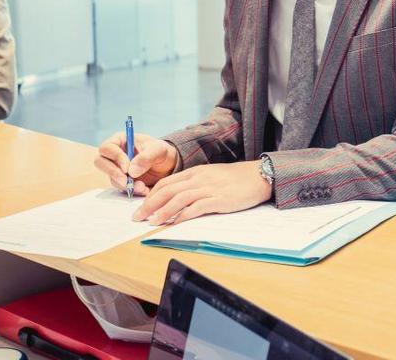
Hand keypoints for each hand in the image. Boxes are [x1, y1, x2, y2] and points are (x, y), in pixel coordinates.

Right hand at [95, 132, 178, 195]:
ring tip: (142, 187)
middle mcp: (115, 154)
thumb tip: (131, 171)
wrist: (168, 165)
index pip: (107, 148)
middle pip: (100, 162)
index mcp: (120, 140)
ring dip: (125, 184)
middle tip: (126, 181)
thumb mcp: (159, 150)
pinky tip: (144, 190)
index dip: (115, 158)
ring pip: (111, 177)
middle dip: (113, 173)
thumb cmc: (161, 152)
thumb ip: (147, 157)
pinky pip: (121, 187)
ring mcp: (117, 168)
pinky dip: (131, 190)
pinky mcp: (122, 180)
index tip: (127, 168)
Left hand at [133, 161, 271, 224]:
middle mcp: (198, 179)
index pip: (166, 182)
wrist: (258, 176)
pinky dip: (183, 215)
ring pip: (178, 198)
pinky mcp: (219, 200)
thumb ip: (195, 184)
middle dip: (149, 204)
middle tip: (137, 217)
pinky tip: (174, 222)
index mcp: (195, 172)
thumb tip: (177, 198)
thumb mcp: (211, 176)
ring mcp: (208, 188)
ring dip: (162, 211)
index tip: (141, 207)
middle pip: (167, 190)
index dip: (151, 195)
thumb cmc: (235, 179)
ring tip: (151, 222)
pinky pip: (196, 207)